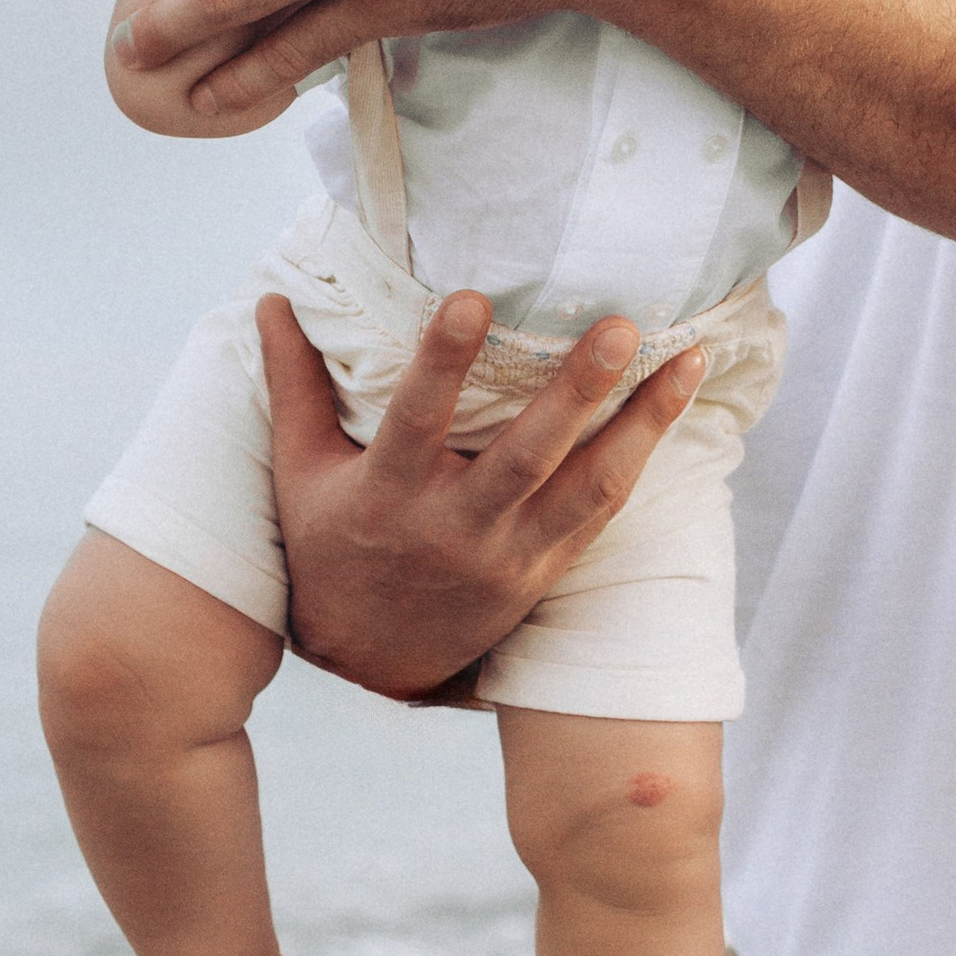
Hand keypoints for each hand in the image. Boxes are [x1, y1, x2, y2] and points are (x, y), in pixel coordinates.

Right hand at [259, 289, 702, 699]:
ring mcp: (509, 554)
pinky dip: (643, 456)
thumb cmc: (330, 546)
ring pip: (588, 487)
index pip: (418, 420)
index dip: (444, 362)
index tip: (473, 299)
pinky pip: (604, 511)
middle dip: (577, 391)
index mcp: (388, 496)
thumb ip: (295, 387)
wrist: (371, 656)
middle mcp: (455, 528)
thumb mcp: (299, 473)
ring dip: (642, 423)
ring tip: (685, 359)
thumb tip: (270, 300)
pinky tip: (673, 402)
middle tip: (619, 327)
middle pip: (527, 456)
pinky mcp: (546, 568)